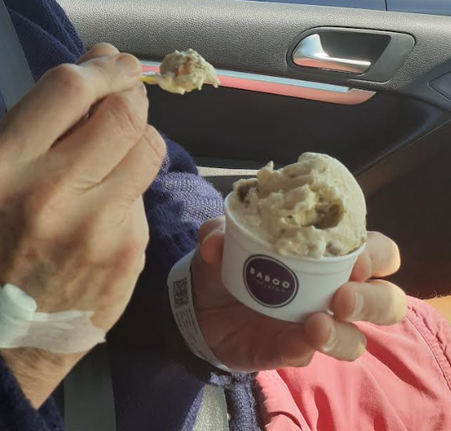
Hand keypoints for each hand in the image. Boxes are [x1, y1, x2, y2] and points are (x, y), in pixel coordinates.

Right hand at [0, 43, 166, 405]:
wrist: (12, 330)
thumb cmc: (2, 231)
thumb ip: (47, 109)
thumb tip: (105, 56)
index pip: (67, 88)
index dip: (103, 67)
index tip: (114, 63)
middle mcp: (44, 194)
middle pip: (122, 111)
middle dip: (131, 91)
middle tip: (126, 92)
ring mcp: (90, 226)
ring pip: (148, 144)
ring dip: (141, 131)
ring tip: (120, 142)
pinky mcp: (126, 250)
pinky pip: (148, 185)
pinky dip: (137, 175)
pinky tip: (115, 190)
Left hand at [190, 219, 406, 371]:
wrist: (200, 304)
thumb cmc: (229, 261)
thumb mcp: (220, 238)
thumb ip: (219, 232)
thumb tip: (217, 243)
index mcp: (329, 254)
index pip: (377, 251)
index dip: (376, 253)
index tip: (355, 255)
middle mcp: (335, 292)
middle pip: (386, 301)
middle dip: (373, 300)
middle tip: (343, 297)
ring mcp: (319, 326)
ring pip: (357, 340)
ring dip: (343, 334)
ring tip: (318, 324)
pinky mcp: (294, 350)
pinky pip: (309, 354)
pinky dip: (303, 346)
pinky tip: (294, 339)